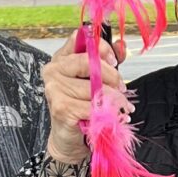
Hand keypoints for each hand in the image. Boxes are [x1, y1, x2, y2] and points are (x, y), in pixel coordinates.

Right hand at [41, 36, 124, 168]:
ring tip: (123, 106)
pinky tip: (114, 116)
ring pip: (94, 87)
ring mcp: (54, 89)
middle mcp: (54, 70)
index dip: (101, 47)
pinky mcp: (61, 107)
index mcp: (61, 58)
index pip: (79, 39)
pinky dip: (107, 112)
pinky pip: (92, 106)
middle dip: (111, 75)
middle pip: (89, 61)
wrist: (68, 137)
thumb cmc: (81, 106)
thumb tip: (122, 46)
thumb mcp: (96, 80)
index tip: (114, 61)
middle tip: (122, 87)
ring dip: (115, 98)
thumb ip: (107, 62)